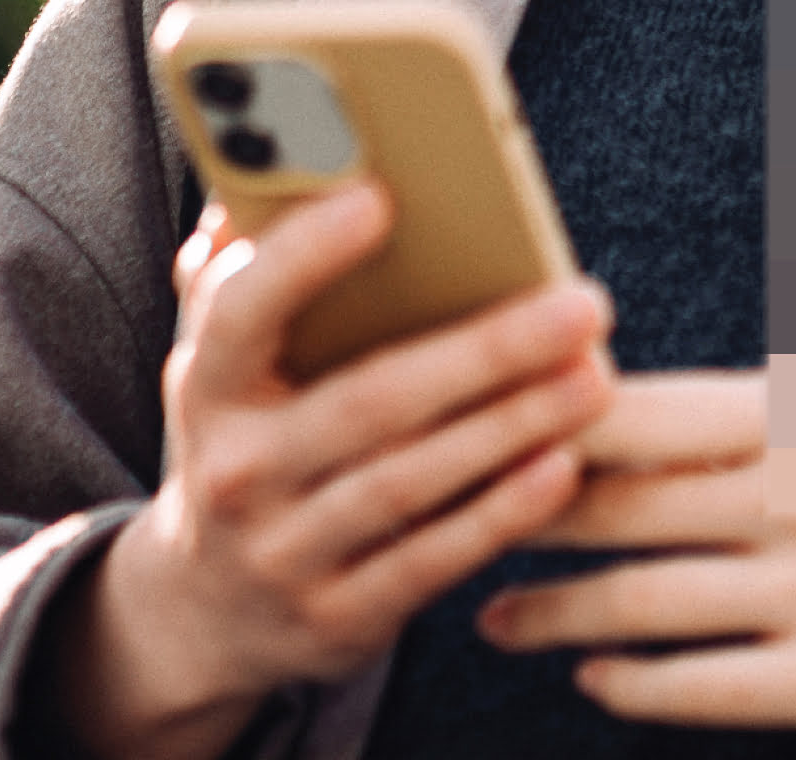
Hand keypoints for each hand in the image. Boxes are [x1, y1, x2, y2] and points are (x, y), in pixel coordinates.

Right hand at [39, 181, 620, 759]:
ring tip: (595, 373)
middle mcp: (237, 472)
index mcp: (203, 385)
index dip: (305, 255)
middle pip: (368, 401)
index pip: (240, 311)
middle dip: (484, 351)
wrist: (200, 611)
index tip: (383, 198)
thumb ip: (235, 273)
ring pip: (413, 481)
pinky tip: (563, 465)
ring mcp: (285, 553)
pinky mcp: (339, 618)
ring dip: (514, 426)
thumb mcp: (214, 364)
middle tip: (581, 303)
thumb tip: (259, 176)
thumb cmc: (240, 441)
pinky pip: (432, 560)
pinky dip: (501, 513)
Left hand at [476, 371, 795, 759]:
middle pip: (623, 503)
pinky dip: (637, 682)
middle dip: (521, 514)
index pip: (646, 409)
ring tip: (494, 613)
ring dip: (556, 612)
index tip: (468, 417)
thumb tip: (610, 394)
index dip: (546, 415)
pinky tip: (593, 678)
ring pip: (646, 599)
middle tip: (444, 519)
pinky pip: (707, 683)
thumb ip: (749, 422)